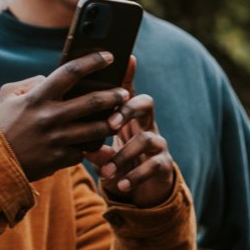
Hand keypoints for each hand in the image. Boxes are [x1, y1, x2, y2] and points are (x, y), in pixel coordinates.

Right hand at [0, 52, 127, 180]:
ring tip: (118, 118)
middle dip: (114, 95)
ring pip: (97, 129)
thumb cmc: (0, 125)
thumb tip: (51, 78)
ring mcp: (57, 139)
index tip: (109, 57)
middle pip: (92, 102)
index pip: (70, 72)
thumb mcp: (7, 96)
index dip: (92, 62)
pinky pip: (85, 150)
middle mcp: (49, 117)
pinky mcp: (61, 158)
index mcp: (37, 98)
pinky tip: (99, 143)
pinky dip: (92, 146)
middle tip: (124, 92)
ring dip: (112, 122)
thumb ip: (31, 83)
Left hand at [85, 59, 176, 206]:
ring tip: (106, 171)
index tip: (127, 58)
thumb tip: (86, 146)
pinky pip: (152, 166)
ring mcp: (158, 144)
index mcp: (130, 118)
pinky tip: (120, 185)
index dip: (129, 75)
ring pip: (146, 139)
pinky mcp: (164, 164)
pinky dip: (134, 176)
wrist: (143, 191)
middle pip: (146, 103)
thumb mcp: (105, 151)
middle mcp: (147, 125)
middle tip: (110, 124)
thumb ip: (95, 146)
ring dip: (123, 155)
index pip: (128, 92)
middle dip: (128, 110)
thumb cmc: (120, 163)